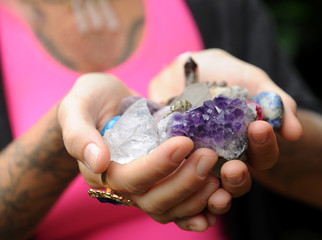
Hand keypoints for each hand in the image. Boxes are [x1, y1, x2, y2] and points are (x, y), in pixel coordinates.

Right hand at [58, 73, 222, 230]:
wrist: (107, 105)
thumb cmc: (91, 102)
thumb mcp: (77, 106)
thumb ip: (79, 132)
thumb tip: (98, 161)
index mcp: (102, 171)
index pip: (131, 178)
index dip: (158, 165)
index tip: (184, 143)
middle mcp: (124, 187)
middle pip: (154, 200)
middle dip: (184, 181)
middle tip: (209, 156)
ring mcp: (144, 189)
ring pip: (170, 209)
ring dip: (196, 198)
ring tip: (218, 177)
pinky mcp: (161, 184)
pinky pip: (179, 207)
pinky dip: (199, 210)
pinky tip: (217, 201)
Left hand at [149, 49, 302, 214]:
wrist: (185, 68)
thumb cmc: (224, 74)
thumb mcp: (253, 81)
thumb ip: (276, 102)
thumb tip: (295, 134)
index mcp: (246, 143)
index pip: (262, 156)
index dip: (265, 147)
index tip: (259, 128)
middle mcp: (223, 156)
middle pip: (235, 180)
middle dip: (237, 178)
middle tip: (233, 168)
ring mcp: (196, 159)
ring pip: (206, 187)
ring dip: (211, 190)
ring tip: (210, 185)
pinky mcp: (171, 156)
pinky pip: (175, 176)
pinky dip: (178, 183)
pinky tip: (178, 183)